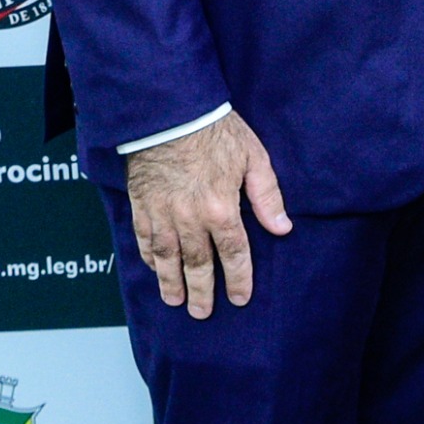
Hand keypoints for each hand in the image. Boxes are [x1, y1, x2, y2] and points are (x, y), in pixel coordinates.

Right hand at [123, 113, 292, 318]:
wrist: (169, 111)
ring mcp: (162, 213)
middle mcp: (190, 218)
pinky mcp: (141, 204)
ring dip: (171, 282)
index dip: (239, 279)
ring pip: (167, 258)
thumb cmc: (214, 129)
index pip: (233, 254)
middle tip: (202, 313)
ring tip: (175, 300)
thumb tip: (282, 228)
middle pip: (198, 264)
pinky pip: (144, 238)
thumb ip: (267, 196)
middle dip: (202, 292)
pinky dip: (149, 257)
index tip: (240, 298)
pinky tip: (154, 267)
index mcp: (221, 209)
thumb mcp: (253, 157)